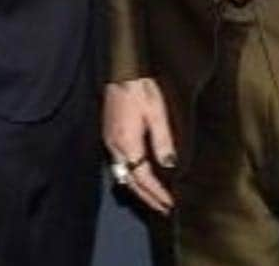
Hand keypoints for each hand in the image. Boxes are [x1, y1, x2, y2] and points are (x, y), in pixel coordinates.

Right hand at [103, 78, 175, 213]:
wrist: (122, 70)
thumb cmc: (140, 88)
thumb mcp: (156, 113)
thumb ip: (163, 141)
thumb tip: (169, 165)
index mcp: (128, 143)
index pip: (143, 177)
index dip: (157, 192)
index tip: (170, 203)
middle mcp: (115, 146)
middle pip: (130, 181)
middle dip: (146, 197)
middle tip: (162, 208)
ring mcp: (109, 140)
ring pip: (122, 173)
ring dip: (137, 188)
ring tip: (153, 196)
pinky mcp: (108, 133)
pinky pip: (119, 163)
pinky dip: (130, 174)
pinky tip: (139, 172)